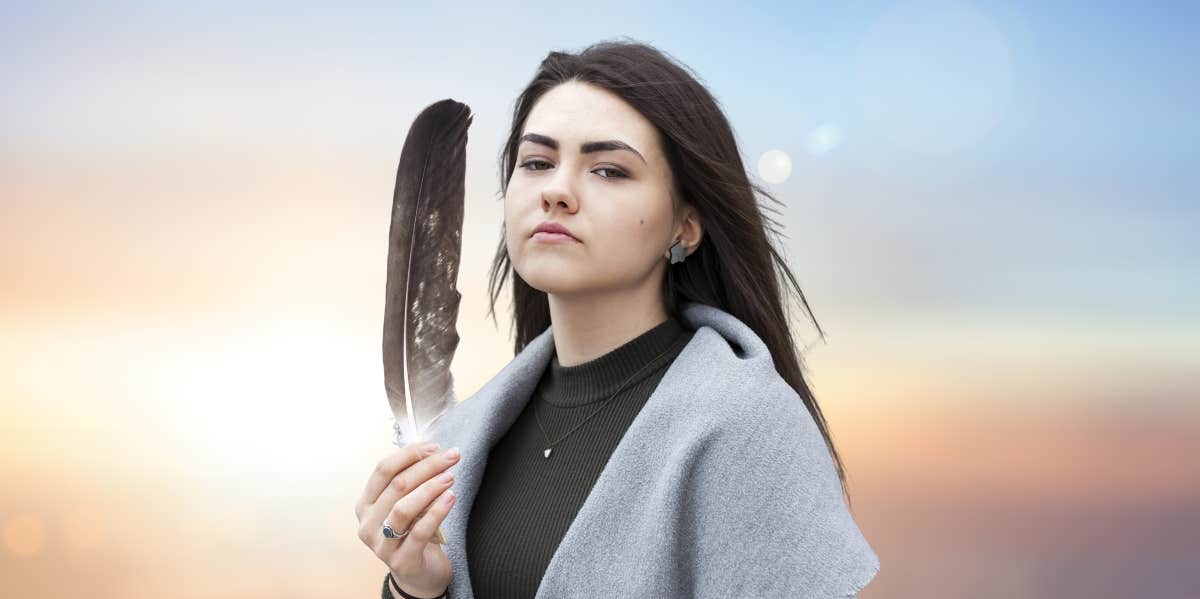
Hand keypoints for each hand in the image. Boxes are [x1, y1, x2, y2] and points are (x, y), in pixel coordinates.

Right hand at [356, 441, 459, 597]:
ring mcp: (382, 544)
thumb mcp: (407, 505)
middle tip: (451, 457)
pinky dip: (437, 512)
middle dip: (427, 466)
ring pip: (403, 508)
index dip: (408, 454)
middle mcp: (368, 524)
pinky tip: (450, 498)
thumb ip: (411, 482)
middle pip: (396, 486)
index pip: (382, 470)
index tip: (433, 446)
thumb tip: (431, 450)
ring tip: (450, 476)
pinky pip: (419, 532)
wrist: (419, 574)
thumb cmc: (413, 533)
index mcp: (366, 504)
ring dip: (430, 488)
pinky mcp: (401, 560)